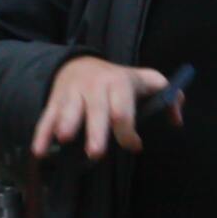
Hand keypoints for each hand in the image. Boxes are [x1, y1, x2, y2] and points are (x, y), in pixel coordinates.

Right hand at [31, 57, 181, 159]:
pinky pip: (46, 117)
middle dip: (96, 131)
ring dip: (65, 124)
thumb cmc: (119, 81)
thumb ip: (169, 97)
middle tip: (96, 153)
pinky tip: (39, 152)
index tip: (134, 145)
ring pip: (68, 109)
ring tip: (64, 139)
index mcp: (119, 83)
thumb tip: (176, 120)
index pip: (123, 110)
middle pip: (96, 111)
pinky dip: (41, 134)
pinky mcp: (55, 102)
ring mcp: (72, 94)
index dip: (129, 131)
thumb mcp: (146, 81)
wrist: (79, 64)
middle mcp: (94, 87)